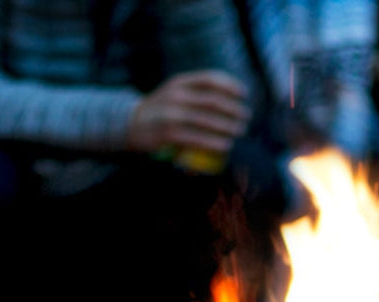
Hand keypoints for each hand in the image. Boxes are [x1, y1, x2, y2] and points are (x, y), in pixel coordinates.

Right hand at [126, 70, 250, 154]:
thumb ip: (198, 92)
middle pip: (211, 100)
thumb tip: (232, 100)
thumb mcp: (176, 93)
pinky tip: (226, 145)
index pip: (210, 79)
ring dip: (227, 126)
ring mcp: (170, 114)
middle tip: (247, 116)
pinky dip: (213, 142)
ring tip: (240, 130)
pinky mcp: (168, 133)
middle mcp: (175, 95)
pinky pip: (196, 138)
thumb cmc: (162, 109)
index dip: (230, 85)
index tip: (244, 94)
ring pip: (206, 120)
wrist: (131, 123)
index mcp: (180, 82)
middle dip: (233, 109)